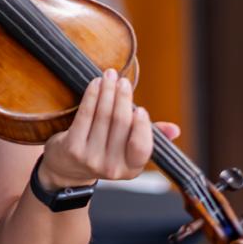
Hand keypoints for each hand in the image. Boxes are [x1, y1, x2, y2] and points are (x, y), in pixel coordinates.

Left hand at [35, 69, 180, 189]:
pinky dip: (92, 95)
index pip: (142, 147)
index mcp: (132, 169)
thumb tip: (174, 130)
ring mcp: (91, 158)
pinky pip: (85, 114)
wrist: (68, 168)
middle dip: (123, 97)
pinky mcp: (72, 147)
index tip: (141, 108)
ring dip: (107, 91)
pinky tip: (95, 84)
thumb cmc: (104, 151)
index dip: (142, 126)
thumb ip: (149, 136)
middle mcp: (112, 167)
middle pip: (121, 123)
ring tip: (109, 75)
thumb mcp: (127, 150)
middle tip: (123, 80)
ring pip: (103, 115)